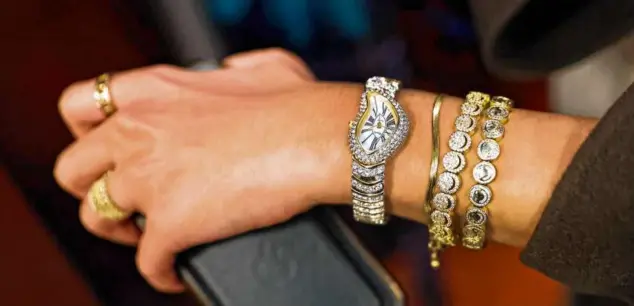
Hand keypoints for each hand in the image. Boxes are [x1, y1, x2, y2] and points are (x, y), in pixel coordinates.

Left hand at [54, 49, 350, 291]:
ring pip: (96, 217)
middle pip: (71, 169)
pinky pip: (146, 263)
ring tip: (147, 237)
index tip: (106, 151)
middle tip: (123, 200)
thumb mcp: (261, 66)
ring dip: (119, 232)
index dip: (85, 134)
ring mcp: (148, 179)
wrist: (315, 139)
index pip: (78, 107)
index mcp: (152, 92)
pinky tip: (175, 273)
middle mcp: (137, 132)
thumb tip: (233, 71)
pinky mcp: (170, 223)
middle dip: (91, 188)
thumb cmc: (297, 103)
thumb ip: (234, 67)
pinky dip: (159, 272)